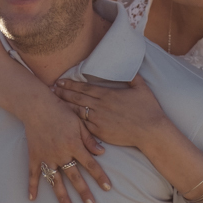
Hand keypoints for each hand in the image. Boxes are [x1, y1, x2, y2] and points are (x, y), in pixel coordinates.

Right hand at [21, 93, 110, 202]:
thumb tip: (102, 152)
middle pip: (75, 176)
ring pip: (56, 180)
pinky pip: (33, 173)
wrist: (37, 105)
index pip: (91, 164)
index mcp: (74, 145)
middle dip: (84, 191)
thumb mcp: (79, 122)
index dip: (100, 176)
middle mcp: (61, 154)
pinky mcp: (35, 156)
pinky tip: (32, 198)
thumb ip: (90, 139)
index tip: (108, 188)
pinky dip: (32, 186)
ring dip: (62, 196)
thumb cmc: (61, 111)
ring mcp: (47, 156)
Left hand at [53, 74, 167, 149]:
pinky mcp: (100, 132)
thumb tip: (130, 69)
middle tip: (51, 90)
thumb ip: (133, 78)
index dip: (70, 84)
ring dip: (64, 106)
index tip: (60, 81)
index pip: (84, 87)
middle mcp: (100, 106)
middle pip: (76, 98)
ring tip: (54, 103)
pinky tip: (66, 119)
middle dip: (62, 93)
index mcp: (108, 94)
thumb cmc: (149, 110)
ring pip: (77, 111)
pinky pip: (83, 126)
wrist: (151, 131)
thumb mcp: (142, 88)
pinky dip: (73, 121)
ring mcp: (98, 120)